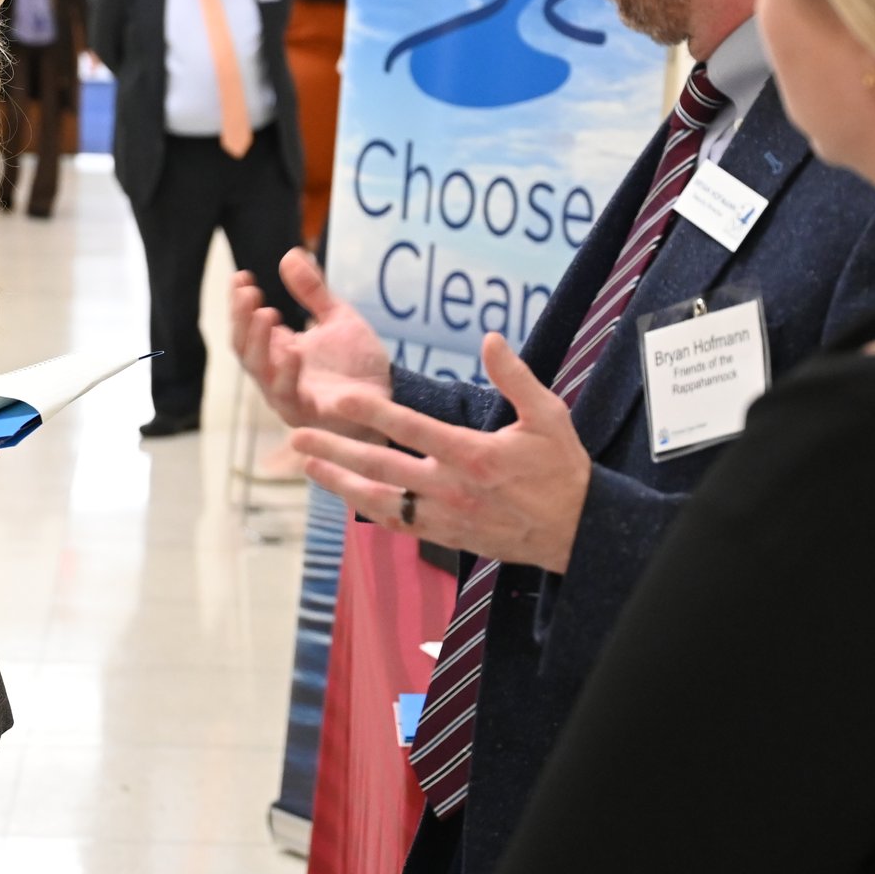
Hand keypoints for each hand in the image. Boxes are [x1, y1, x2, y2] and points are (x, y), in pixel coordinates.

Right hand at [230, 249, 390, 440]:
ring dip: (258, 342)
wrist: (390, 397)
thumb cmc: (358, 364)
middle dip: (241, 319)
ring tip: (267, 313)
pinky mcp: (308, 414)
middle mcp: (275, 374)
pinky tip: (292, 350)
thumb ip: (313, 291)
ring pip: (259, 371)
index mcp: (278, 350)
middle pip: (244, 348)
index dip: (239, 304)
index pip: (246, 326)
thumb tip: (291, 254)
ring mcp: (288, 396)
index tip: (241, 276)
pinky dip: (286, 374)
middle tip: (248, 292)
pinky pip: (288, 396)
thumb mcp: (337, 318)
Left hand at [292, 332, 591, 573]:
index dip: (373, 411)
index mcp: (474, 455)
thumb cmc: (561, 468)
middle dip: (337, 450)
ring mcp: (445, 516)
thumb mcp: (549, 415)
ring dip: (340, 482)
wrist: (575, 531)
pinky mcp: (445, 535)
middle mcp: (452, 488)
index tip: (339, 397)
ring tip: (307, 466)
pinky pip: (396, 522)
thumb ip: (516, 377)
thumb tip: (490, 338)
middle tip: (299, 435)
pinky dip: (365, 508)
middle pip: (382, 466)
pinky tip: (343, 493)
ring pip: (380, 499)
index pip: (413, 429)